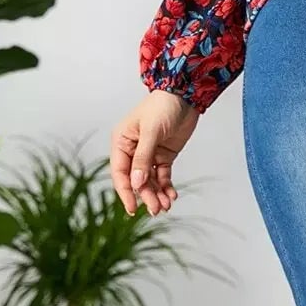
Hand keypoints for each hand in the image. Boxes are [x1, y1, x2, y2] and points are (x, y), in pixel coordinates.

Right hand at [110, 90, 198, 216]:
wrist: (185, 95)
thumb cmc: (163, 106)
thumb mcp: (151, 132)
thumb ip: (143, 158)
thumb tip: (136, 183)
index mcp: (121, 142)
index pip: (120, 172)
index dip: (125, 191)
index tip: (133, 208)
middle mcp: (132, 150)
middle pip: (136, 179)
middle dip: (146, 195)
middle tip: (156, 210)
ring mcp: (149, 154)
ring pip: (150, 181)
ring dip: (157, 194)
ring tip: (166, 206)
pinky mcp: (163, 156)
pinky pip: (162, 176)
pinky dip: (166, 187)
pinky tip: (172, 196)